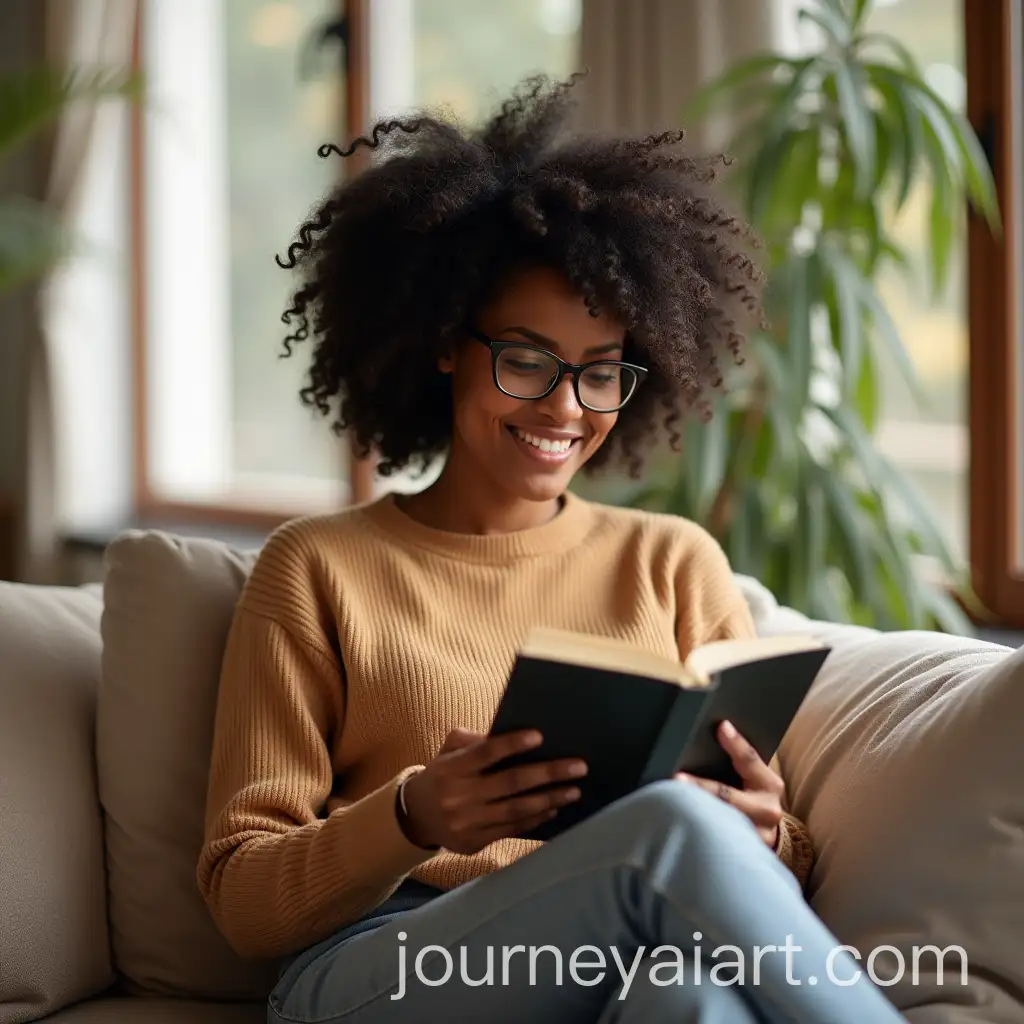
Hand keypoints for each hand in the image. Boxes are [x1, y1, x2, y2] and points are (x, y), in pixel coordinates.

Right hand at [399, 727, 586, 853]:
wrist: (417, 816)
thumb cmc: (444, 773)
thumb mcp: (449, 751)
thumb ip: (474, 740)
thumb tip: (512, 736)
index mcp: (451, 768)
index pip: (484, 753)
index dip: (512, 744)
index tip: (540, 736)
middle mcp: (458, 796)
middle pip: (509, 783)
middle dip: (548, 774)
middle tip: (578, 767)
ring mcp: (466, 822)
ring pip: (515, 809)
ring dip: (549, 799)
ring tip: (574, 790)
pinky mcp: (474, 842)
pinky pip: (511, 828)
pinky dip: (535, 818)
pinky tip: (553, 809)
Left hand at [675, 720, 783, 847]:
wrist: (769, 832)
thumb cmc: (753, 795)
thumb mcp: (755, 777)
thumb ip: (740, 762)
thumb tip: (713, 733)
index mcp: (769, 785)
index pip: (750, 760)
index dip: (736, 743)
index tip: (720, 727)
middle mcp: (767, 811)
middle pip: (728, 796)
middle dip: (701, 787)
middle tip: (677, 777)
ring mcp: (756, 836)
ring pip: (719, 822)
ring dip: (693, 812)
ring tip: (669, 802)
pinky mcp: (743, 852)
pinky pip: (715, 842)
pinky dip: (695, 832)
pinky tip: (676, 825)